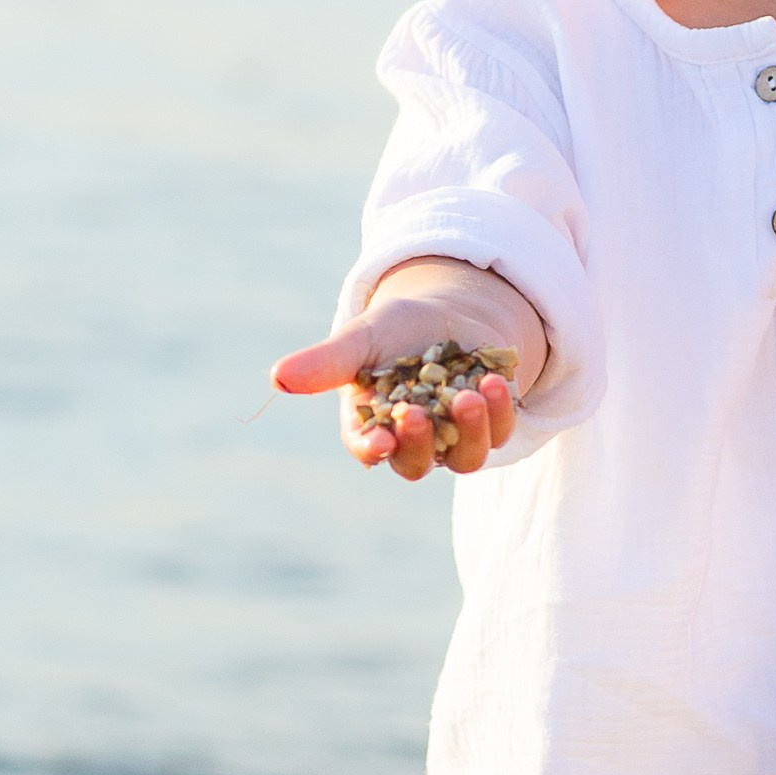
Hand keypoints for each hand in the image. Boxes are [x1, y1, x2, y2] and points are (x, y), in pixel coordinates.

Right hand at [271, 267, 541, 481]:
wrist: (450, 313)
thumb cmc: (394, 330)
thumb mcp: (361, 339)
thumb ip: (326, 362)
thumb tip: (277, 377)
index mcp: (373, 426)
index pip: (368, 449)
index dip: (372, 449)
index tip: (380, 441)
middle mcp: (414, 442)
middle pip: (416, 461)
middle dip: (419, 441)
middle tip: (419, 414)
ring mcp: (456, 438)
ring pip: (465, 456)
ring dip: (469, 430)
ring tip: (469, 394)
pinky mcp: (493, 424)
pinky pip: (499, 430)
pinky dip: (499, 410)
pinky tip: (495, 381)